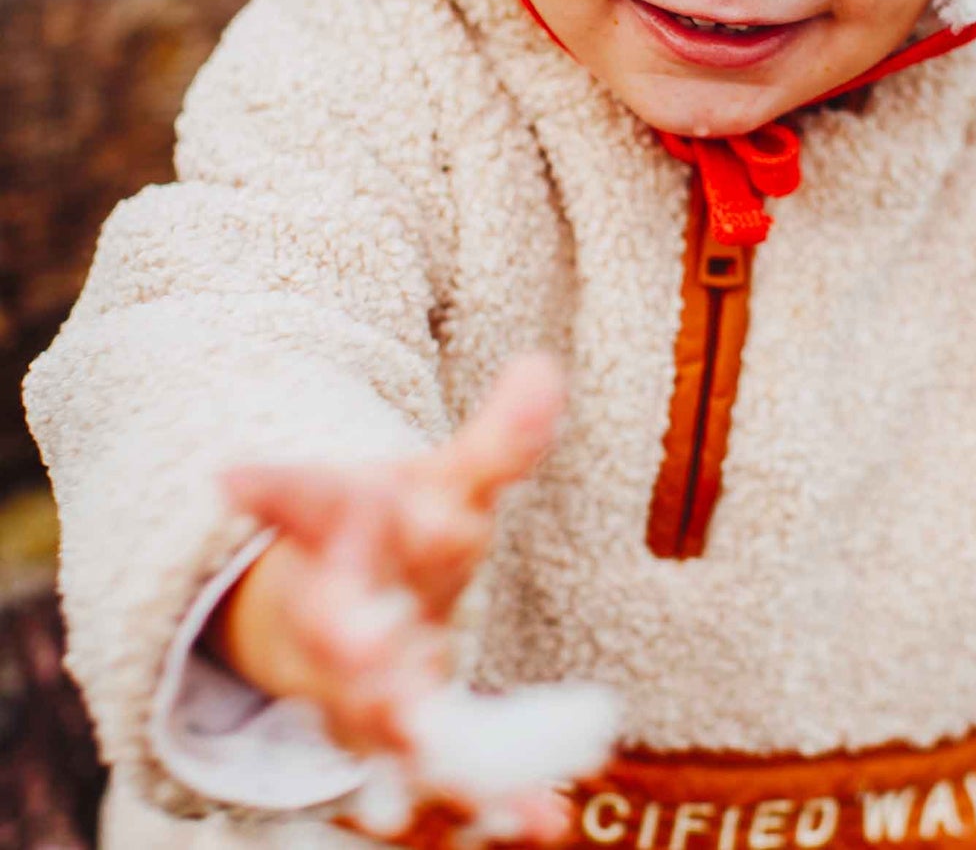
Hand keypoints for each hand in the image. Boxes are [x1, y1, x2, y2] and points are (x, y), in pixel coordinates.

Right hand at [210, 352, 572, 841]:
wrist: (341, 602)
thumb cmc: (396, 531)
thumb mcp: (444, 481)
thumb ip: (499, 440)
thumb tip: (545, 369)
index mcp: (340, 526)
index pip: (305, 498)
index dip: (271, 486)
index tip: (230, 474)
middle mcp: (335, 608)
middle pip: (332, 625)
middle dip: (350, 641)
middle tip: (372, 649)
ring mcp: (351, 682)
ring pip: (372, 715)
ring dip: (410, 736)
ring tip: (441, 753)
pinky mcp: (391, 736)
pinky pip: (440, 773)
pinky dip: (493, 798)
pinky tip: (542, 821)